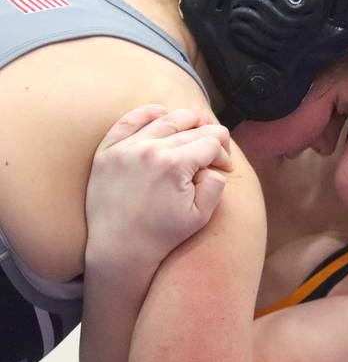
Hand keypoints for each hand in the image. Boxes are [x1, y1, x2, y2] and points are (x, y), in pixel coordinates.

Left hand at [85, 105, 231, 268]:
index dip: (224, 153)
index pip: (211, 143)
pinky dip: (148, 113)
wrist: (119, 248)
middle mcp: (151, 150)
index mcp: (175, 166)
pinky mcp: (107, 151)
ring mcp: (126, 148)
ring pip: (165, 119)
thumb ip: (215, 185)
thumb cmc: (162, 235)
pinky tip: (162, 115)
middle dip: (211, 136)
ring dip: (187, 121)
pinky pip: (129, 120)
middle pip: (191, 128)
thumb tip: (213, 165)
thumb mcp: (201, 216)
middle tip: (217, 148)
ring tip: (196, 129)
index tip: (226, 166)